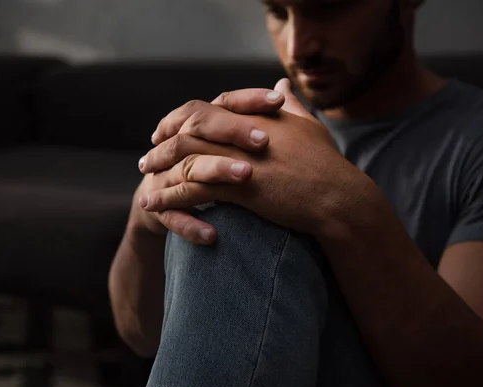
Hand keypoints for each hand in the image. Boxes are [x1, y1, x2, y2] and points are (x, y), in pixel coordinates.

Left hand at [138, 79, 362, 237]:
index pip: (206, 108)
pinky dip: (169, 197)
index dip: (181, 118)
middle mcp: (240, 131)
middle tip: (147, 158)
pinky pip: (192, 189)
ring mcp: (237, 157)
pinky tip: (154, 206)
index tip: (167, 130)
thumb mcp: (308, 127)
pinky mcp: (238, 186)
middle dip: (162, 143)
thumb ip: (291, 106)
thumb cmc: (327, 165)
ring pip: (185, 157)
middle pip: (187, 128)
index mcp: (253, 116)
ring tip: (144, 186)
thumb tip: (283, 85)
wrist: (338, 197)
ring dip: (160, 170)